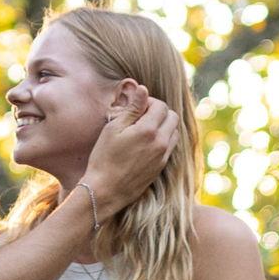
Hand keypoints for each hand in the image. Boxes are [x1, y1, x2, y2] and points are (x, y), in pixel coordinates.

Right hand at [82, 83, 178, 212]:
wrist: (105, 191)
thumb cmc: (104, 158)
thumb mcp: (113, 129)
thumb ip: (132, 108)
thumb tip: (143, 89)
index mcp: (149, 130)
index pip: (161, 105)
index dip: (148, 102)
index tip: (135, 108)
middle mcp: (161, 143)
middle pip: (172, 117)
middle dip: (159, 112)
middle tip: (141, 117)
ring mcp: (163, 156)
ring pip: (174, 132)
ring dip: (163, 126)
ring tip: (143, 130)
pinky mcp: (161, 167)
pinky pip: (170, 147)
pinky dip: (163, 139)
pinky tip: (145, 144)